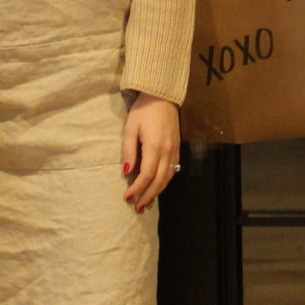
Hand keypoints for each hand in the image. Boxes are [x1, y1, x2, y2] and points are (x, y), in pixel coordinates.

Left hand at [122, 93, 180, 211]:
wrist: (162, 96)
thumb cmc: (143, 111)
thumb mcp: (130, 128)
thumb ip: (129, 151)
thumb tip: (127, 172)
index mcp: (155, 146)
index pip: (146, 175)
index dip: (137, 188)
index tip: (127, 197)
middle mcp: (167, 151)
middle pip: (159, 180)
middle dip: (148, 195)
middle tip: (138, 207)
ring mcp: (174, 150)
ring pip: (168, 178)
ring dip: (157, 192)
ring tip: (147, 202)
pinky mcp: (177, 148)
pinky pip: (173, 170)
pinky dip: (164, 182)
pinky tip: (157, 187)